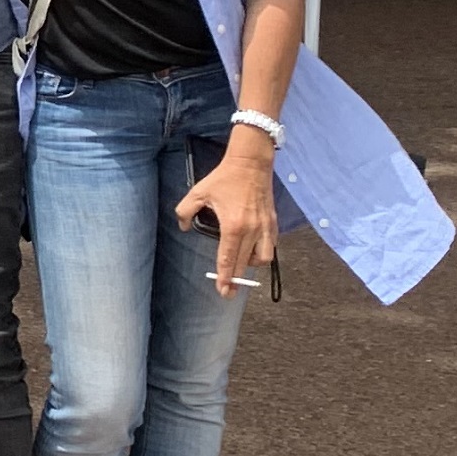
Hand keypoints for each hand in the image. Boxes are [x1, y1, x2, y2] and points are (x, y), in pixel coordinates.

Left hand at [176, 139, 279, 296]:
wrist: (251, 164)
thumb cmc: (224, 178)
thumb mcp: (198, 193)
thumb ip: (185, 212)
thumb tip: (183, 227)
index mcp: (233, 226)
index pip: (228, 258)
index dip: (224, 277)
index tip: (223, 290)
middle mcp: (252, 230)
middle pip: (244, 263)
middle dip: (236, 280)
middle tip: (229, 291)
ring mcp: (265, 227)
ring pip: (263, 258)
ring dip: (251, 265)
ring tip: (240, 263)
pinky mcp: (273, 222)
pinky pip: (271, 246)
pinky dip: (262, 252)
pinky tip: (252, 250)